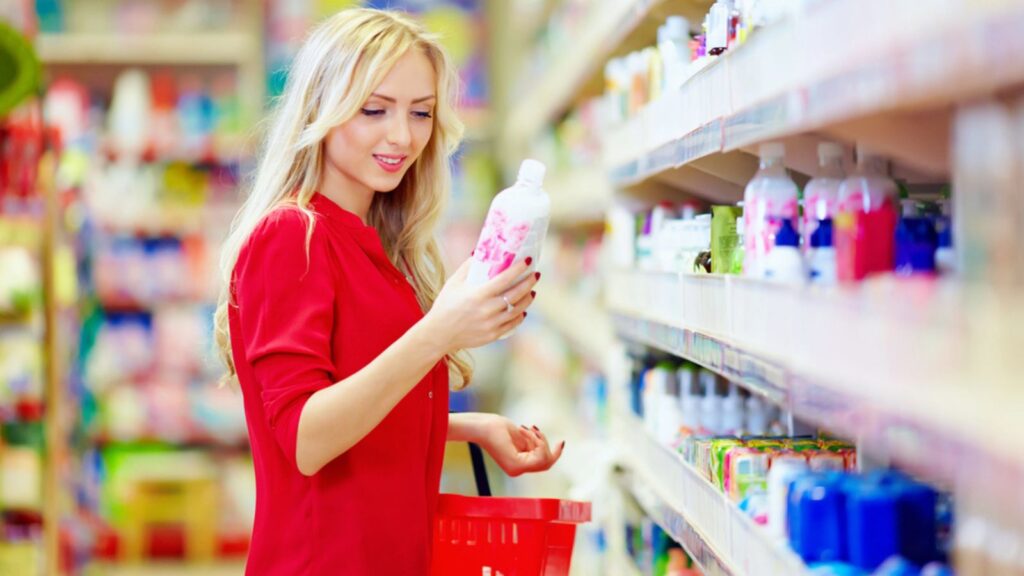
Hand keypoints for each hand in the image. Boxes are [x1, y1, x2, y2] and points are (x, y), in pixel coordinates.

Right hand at [424, 257, 538, 351]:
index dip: (519, 269)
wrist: (439, 333)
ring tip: (532, 291)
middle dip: (529, 282)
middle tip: (536, 274)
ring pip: (518, 309)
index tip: (527, 261)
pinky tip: (522, 309)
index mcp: (478, 294)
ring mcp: (492, 323)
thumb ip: (467, 267)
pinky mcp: (493, 334)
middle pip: (516, 294)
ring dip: (528, 298)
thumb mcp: (454, 283)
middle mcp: (487, 309)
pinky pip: (512, 323)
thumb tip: (480, 251)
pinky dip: (520, 315)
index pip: (505, 279)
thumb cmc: (445, 305)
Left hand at [476, 415, 563, 477]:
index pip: (543, 463)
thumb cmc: (497, 427)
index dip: (555, 454)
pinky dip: (535, 440)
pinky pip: (539, 456)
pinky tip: (523, 430)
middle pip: (547, 462)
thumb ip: (533, 444)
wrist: (482, 425)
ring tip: (524, 428)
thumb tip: (551, 448)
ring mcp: (516, 470)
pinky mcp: (516, 466)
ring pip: (544, 458)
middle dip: (544, 444)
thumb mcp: (521, 435)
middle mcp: (517, 471)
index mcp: (517, 465)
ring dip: (538, 440)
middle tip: (534, 428)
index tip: (562, 442)